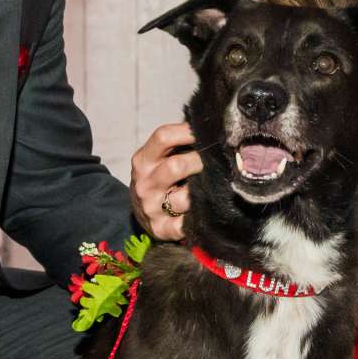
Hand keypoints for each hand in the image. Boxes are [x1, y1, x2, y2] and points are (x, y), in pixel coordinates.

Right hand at [131, 121, 202, 240]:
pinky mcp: (161, 229)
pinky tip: (207, 210)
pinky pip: (185, 225)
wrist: (141, 212)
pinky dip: (199, 218)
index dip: (188, 131)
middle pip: (176, 166)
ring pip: (184, 198)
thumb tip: (211, 129)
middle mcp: (145, 183)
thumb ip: (178, 144)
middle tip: (216, 162)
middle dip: (201, 162)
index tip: (207, 131)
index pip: (163, 137)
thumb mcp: (158, 158)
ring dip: (203, 192)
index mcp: (143, 160)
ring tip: (213, 186)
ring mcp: (152, 208)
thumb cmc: (158, 177)